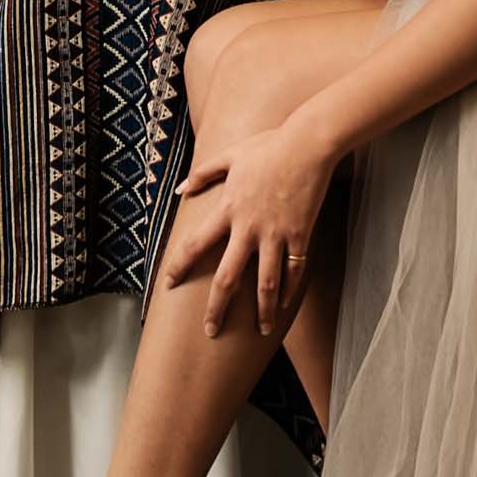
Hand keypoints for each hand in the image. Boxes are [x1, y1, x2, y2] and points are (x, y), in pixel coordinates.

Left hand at [159, 122, 336, 338]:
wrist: (308, 145)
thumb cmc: (269, 146)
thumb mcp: (230, 155)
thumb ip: (202, 174)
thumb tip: (180, 190)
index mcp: (228, 209)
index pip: (195, 245)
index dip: (179, 267)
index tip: (168, 285)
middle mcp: (248, 228)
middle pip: (227, 278)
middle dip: (217, 308)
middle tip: (211, 331)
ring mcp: (276, 234)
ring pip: (266, 284)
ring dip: (263, 311)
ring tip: (262, 330)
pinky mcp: (300, 235)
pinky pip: (294, 271)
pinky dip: (290, 290)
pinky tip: (285, 306)